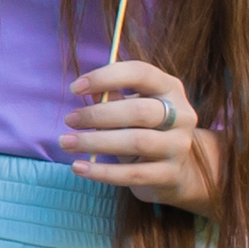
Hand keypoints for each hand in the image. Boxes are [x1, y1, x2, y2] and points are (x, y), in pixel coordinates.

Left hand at [59, 57, 215, 208]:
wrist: (175, 170)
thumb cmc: (144, 130)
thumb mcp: (130, 109)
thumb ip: (113, 98)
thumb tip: (91, 91)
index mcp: (170, 88)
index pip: (140, 73)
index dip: (106, 77)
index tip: (75, 88)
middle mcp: (182, 115)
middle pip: (139, 111)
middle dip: (98, 115)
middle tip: (69, 120)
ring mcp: (179, 146)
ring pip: (137, 142)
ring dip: (95, 142)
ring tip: (66, 142)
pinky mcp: (171, 174)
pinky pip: (133, 174)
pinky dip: (102, 172)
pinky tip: (78, 167)